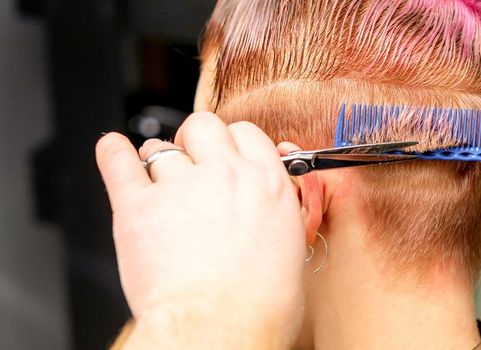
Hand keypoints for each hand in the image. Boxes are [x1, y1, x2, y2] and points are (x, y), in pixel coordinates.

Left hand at [95, 112, 317, 347]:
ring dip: (157, 159)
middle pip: (204, 125)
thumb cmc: (260, 307)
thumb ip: (275, 222)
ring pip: (161, 148)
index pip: (248, 134)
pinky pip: (118, 163)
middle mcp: (225, 176)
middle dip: (196, 139)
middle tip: (193, 160)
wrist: (221, 328)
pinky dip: (113, 153)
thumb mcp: (292, 253)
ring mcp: (180, 188)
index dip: (234, 142)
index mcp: (268, 185)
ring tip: (155, 175)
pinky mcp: (137, 208)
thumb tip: (269, 222)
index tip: (228, 154)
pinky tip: (113, 151)